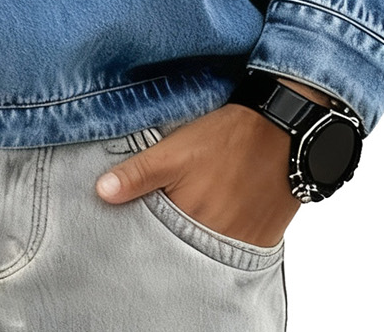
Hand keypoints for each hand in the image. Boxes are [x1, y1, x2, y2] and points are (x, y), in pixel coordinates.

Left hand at [94, 79, 330, 248]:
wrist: (281, 131)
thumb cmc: (226, 137)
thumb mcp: (174, 150)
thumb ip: (138, 174)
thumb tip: (101, 193)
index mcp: (189, 218)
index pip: (157, 241)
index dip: (146, 234)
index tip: (139, 226)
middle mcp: (216, 239)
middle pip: (183, 249)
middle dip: (171, 240)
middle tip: (169, 218)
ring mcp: (242, 243)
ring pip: (209, 252)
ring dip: (198, 241)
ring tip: (196, 216)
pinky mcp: (262, 240)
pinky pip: (236, 251)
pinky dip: (224, 241)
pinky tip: (220, 219)